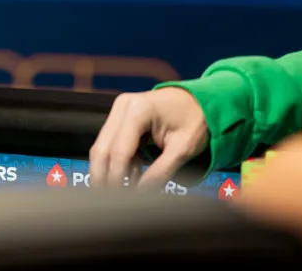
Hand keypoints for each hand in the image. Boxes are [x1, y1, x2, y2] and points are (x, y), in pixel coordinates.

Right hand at [89, 88, 209, 189]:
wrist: (199, 100)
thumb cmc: (194, 120)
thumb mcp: (183, 149)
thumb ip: (161, 172)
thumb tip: (140, 194)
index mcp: (138, 110)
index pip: (119, 151)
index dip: (117, 177)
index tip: (119, 198)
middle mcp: (123, 106)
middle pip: (103, 148)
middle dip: (103, 176)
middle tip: (106, 199)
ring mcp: (119, 109)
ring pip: (102, 145)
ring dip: (108, 170)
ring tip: (121, 190)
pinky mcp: (120, 115)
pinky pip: (111, 142)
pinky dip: (117, 161)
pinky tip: (130, 176)